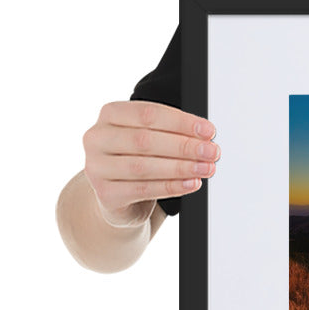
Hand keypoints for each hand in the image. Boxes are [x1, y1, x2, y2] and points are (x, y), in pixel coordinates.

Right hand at [82, 101, 219, 227]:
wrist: (118, 195)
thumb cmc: (138, 158)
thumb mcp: (151, 137)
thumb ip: (172, 132)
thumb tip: (205, 136)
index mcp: (110, 115)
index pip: (148, 114)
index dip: (181, 122)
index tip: (208, 131)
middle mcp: (97, 138)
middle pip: (145, 140)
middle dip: (184, 146)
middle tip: (211, 151)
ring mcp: (96, 167)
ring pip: (144, 166)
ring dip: (181, 167)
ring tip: (206, 168)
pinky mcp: (105, 193)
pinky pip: (143, 189)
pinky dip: (172, 186)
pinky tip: (191, 183)